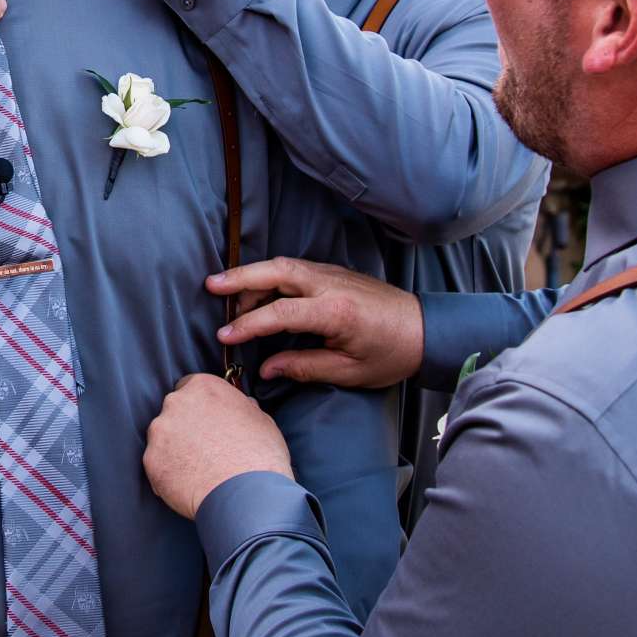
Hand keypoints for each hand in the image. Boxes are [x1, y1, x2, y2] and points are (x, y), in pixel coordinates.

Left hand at [144, 374, 291, 520]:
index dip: (198, 406)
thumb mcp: (261, 420)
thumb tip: (244, 406)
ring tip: (197, 470)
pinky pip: (157, 465)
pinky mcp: (151, 460)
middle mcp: (176, 403)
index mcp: (202, 388)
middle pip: (173, 411)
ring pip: (162, 439)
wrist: (246, 494)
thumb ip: (243, 407)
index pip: (189, 387)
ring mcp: (160, 431)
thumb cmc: (260, 456)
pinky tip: (188, 486)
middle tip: (203, 448)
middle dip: (184, 426)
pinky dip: (168, 474)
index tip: (205, 421)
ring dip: (174, 450)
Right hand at [210, 257, 423, 389]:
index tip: (225, 336)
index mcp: (335, 312)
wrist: (426, 330)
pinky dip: (271, 276)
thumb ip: (304, 367)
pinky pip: (295, 269)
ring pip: (284, 266)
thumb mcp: (349, 371)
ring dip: (253, 276)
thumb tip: (266, 369)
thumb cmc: (390, 354)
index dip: (248, 324)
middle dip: (240, 277)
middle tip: (211, 285)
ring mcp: (333, 274)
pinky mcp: (334, 273)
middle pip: (276, 271)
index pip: (280, 313)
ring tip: (228, 295)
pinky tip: (258, 292)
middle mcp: (331, 285)